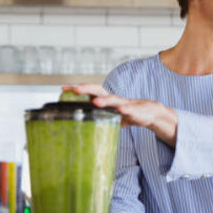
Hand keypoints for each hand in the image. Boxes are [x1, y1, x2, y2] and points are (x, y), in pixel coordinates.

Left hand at [63, 84, 177, 145]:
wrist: (149, 113)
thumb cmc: (127, 113)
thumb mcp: (110, 114)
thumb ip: (98, 116)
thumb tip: (81, 125)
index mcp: (106, 99)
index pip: (90, 91)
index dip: (78, 89)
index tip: (63, 88)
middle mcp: (113, 98)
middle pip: (98, 90)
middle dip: (86, 89)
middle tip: (74, 89)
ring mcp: (124, 104)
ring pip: (112, 99)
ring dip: (103, 100)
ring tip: (94, 102)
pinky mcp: (134, 111)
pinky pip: (128, 110)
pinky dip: (124, 110)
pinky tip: (120, 110)